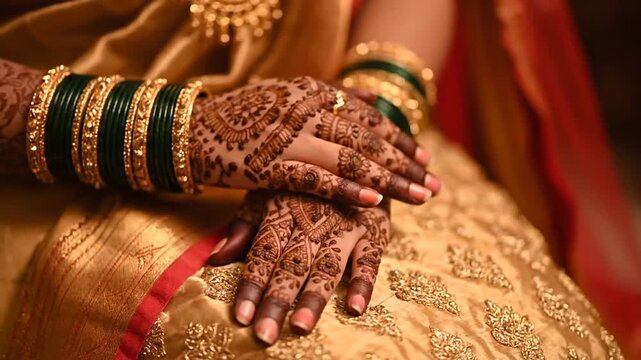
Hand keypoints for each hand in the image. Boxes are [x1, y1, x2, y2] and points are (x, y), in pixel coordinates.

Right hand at [189, 76, 440, 205]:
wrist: (190, 130)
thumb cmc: (241, 117)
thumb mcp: (287, 96)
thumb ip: (329, 97)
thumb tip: (370, 98)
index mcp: (312, 91)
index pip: (368, 116)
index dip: (399, 138)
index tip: (424, 158)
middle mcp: (306, 108)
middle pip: (367, 138)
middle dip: (404, 163)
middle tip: (433, 183)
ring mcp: (289, 135)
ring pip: (350, 157)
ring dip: (388, 179)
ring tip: (418, 195)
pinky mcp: (270, 163)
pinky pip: (316, 177)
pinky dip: (346, 189)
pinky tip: (373, 201)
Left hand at [209, 191, 389, 344]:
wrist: (352, 154)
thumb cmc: (302, 180)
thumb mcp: (268, 191)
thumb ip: (244, 226)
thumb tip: (213, 259)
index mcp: (283, 211)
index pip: (263, 253)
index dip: (251, 285)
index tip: (240, 317)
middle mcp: (312, 220)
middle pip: (292, 265)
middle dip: (277, 300)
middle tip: (264, 335)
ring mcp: (344, 225)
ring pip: (327, 265)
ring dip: (314, 297)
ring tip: (300, 326)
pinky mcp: (373, 230)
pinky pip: (370, 259)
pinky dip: (364, 283)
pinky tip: (355, 308)